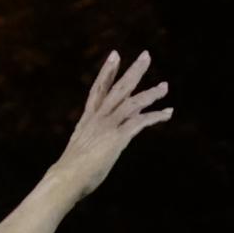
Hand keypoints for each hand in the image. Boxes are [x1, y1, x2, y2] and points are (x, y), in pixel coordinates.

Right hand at [54, 48, 172, 194]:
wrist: (66, 178)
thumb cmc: (71, 170)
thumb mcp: (82, 148)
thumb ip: (94, 138)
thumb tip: (103, 139)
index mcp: (88, 119)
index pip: (98, 89)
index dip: (107, 71)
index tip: (115, 54)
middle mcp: (98, 118)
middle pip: (119, 88)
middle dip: (134, 71)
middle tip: (146, 55)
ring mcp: (108, 126)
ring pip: (133, 102)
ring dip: (151, 93)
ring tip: (165, 86)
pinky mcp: (117, 138)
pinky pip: (140, 122)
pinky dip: (155, 116)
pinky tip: (167, 113)